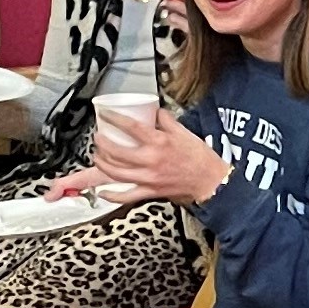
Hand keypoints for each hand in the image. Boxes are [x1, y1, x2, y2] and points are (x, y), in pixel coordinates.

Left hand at [86, 103, 224, 203]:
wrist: (210, 181)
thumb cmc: (200, 158)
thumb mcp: (184, 133)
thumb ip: (167, 121)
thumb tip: (156, 111)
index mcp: (159, 142)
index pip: (130, 127)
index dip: (114, 119)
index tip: (105, 115)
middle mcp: (151, 160)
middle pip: (116, 152)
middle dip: (102, 144)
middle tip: (98, 138)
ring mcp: (148, 178)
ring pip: (116, 172)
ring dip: (102, 164)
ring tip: (98, 157)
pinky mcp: (150, 191)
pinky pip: (127, 196)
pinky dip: (112, 195)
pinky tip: (103, 191)